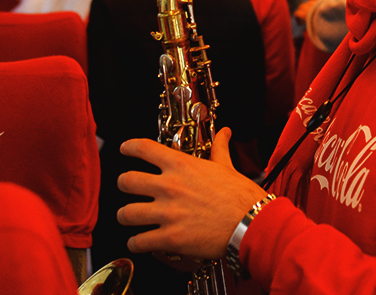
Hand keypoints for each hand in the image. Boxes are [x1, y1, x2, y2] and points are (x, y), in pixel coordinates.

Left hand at [116, 128, 267, 258]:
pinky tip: (139, 242)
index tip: (124, 149)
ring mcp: (167, 213)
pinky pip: (138, 241)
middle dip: (123, 185)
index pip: (144, 148)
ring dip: (126, 216)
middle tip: (127, 189)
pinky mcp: (170, 238)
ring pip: (126, 213)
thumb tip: (225, 132)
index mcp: (181, 166)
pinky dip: (135, 243)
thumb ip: (219, 148)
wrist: (252, 223)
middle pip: (126, 181)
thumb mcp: (227, 166)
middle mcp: (169, 187)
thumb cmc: (241, 196)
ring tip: (130, 218)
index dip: (129, 147)